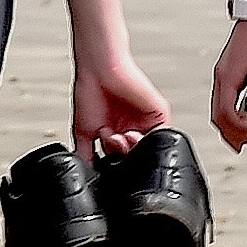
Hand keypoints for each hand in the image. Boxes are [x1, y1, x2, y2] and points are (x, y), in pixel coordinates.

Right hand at [70, 34, 168, 157]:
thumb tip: (87, 176)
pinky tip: (132, 134)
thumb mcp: (84, 132)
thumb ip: (86, 155)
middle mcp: (134, 128)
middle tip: (111, 141)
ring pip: (148, 149)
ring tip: (117, 134)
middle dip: (123, 156)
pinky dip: (149, 141)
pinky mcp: (160, 113)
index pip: (123, 160)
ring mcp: (148, 122)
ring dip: (132, 148)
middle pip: (137, 157)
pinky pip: (162, 136)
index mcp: (119, 134)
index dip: (116, 163)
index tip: (105, 160)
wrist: (99, 69)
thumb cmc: (90, 91)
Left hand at [206, 11, 246, 150]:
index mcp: (233, 72)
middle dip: (234, 136)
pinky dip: (239, 124)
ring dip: (237, 132)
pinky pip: (226, 110)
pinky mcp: (228, 74)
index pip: (225, 108)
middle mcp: (224, 76)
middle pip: (220, 118)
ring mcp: (224, 76)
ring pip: (221, 118)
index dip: (235, 126)